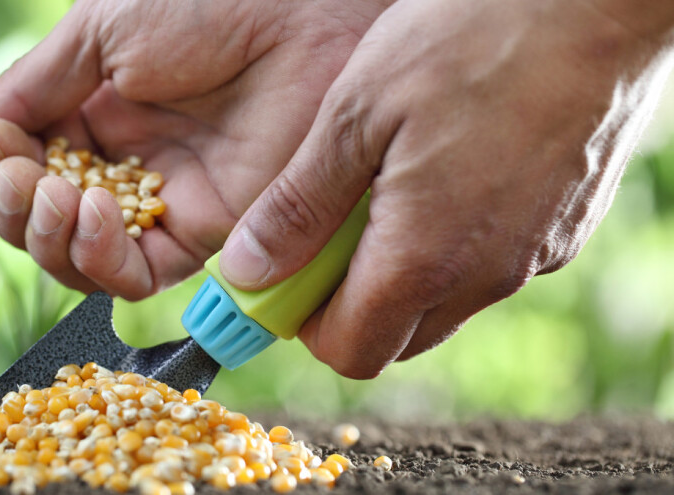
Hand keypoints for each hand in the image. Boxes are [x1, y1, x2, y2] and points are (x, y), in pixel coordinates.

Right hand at [0, 0, 389, 298]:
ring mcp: (164, 203)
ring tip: (59, 196)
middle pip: (48, 224)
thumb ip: (33, 88)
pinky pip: (139, 276)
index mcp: (96, 113)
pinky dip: (102, 260)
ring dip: (52, 241)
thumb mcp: (101, 34)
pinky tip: (96, 214)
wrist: (302, 16)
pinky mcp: (207, 233)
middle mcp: (126, 165)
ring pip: (85, 261)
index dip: (3, 168)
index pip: (28, 168)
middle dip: (20, 211)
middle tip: (27, 180)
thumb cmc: (204, 4)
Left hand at [219, 0, 673, 376]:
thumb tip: (249, 269)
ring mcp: (532, 258)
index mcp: (424, 259)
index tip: (285, 279)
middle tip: (328, 238)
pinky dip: (452, 249)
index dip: (306, 326)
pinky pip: (489, 268)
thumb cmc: (469, 44)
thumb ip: (300, 205)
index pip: (350, 351)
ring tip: (384, 197)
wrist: (596, 4)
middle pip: (397, 340)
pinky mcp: (563, 230)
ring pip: (444, 306)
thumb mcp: (356, 116)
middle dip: (350, 307)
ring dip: (401, 276)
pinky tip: (442, 180)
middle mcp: (484, 277)